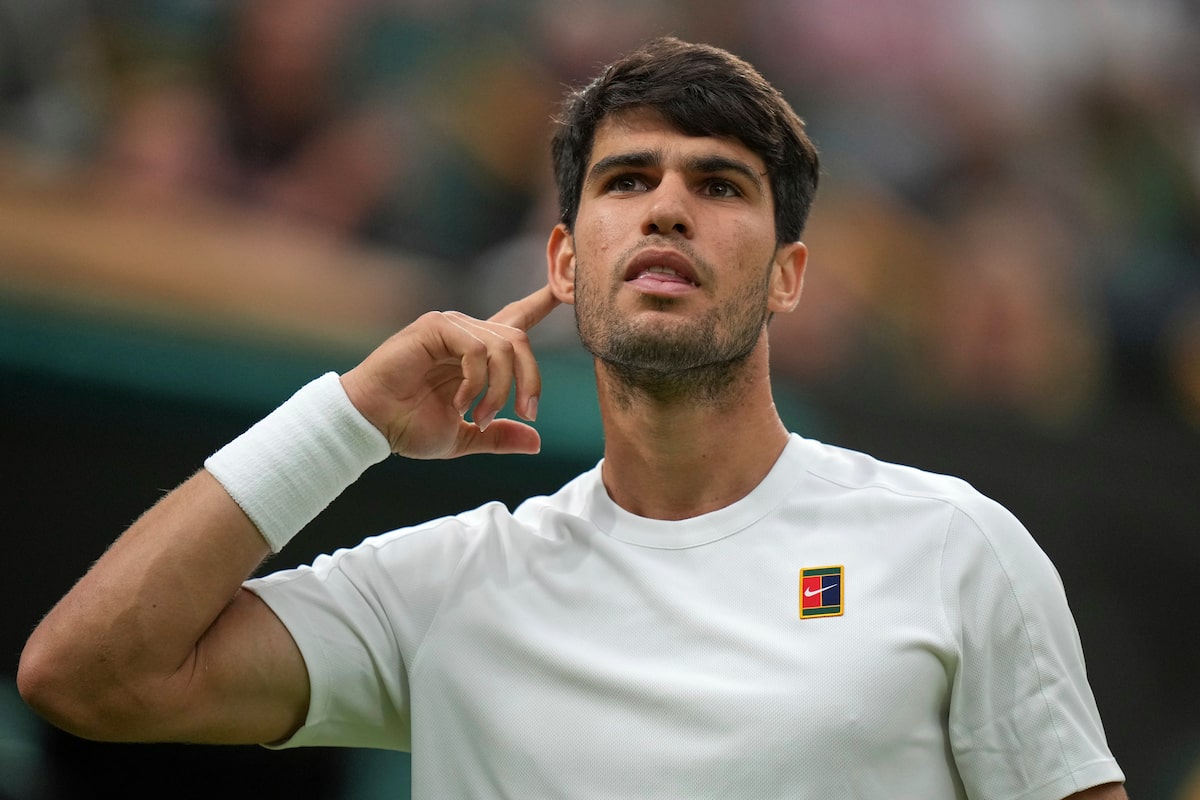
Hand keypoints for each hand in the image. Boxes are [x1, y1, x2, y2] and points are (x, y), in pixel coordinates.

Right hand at [340, 285, 560, 459]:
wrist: (371, 426)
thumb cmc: (408, 427)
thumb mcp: (466, 438)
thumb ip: (499, 435)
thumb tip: (536, 442)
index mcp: (476, 354)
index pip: (516, 321)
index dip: (541, 302)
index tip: (565, 288)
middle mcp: (467, 334)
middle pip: (520, 340)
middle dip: (531, 380)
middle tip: (526, 414)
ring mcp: (451, 327)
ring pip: (504, 347)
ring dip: (501, 388)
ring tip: (481, 416)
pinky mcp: (435, 328)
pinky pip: (476, 350)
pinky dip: (476, 382)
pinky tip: (460, 403)